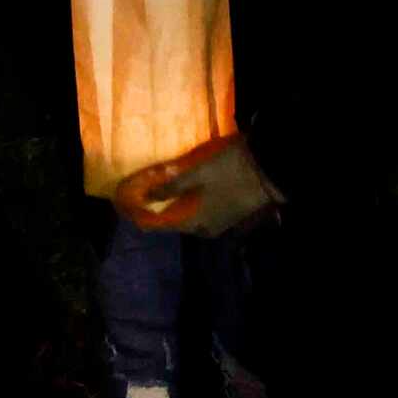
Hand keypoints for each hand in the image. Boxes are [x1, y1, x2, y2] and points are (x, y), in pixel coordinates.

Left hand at [115, 135, 282, 237]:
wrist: (270, 169)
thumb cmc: (230, 170)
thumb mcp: (198, 174)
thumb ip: (172, 185)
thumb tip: (147, 196)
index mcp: (196, 223)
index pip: (161, 225)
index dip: (143, 215)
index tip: (126, 204)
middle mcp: (206, 228)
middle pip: (175, 221)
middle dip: (157, 210)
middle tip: (140, 195)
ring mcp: (220, 221)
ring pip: (188, 217)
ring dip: (173, 206)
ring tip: (157, 191)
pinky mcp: (229, 212)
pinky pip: (201, 211)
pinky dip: (188, 202)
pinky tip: (182, 190)